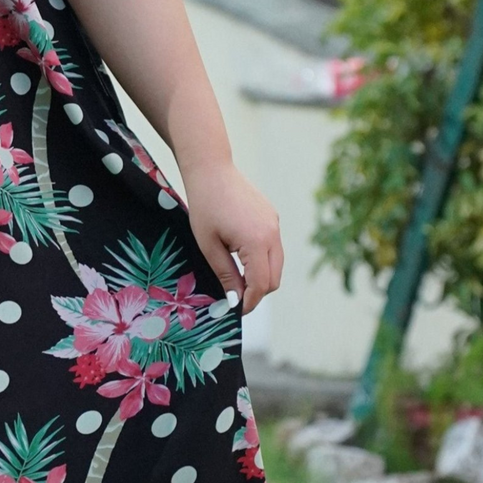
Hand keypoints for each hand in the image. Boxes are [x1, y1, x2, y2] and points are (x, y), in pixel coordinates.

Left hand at [182, 162, 282, 315]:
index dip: (250, 302)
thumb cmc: (204, 206)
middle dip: (257, 292)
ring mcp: (275, 224)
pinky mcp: (272, 218)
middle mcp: (273, 233)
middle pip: (274, 278)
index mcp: (258, 241)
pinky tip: (240, 257)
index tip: (235, 312)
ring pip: (277, 264)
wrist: (212, 170)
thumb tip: (235, 300)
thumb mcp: (209, 245)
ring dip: (260, 276)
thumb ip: (225, 274)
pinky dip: (262, 259)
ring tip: (237, 279)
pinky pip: (273, 248)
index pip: (262, 284)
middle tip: (235, 299)